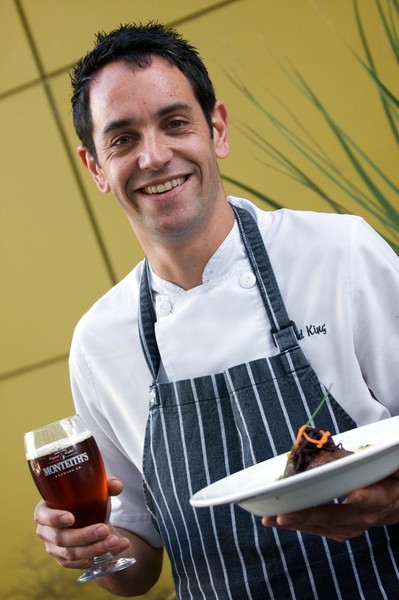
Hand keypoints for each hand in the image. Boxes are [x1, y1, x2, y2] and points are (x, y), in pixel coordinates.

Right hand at [34, 477, 129, 569]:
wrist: (90, 520)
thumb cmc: (86, 501)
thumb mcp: (94, 490)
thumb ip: (106, 485)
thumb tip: (116, 486)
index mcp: (45, 509)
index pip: (43, 515)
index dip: (54, 518)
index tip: (71, 518)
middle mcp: (46, 530)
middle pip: (61, 538)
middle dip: (84, 536)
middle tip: (104, 530)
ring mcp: (53, 548)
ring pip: (71, 553)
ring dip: (95, 549)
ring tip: (114, 541)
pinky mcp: (64, 560)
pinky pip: (79, 563)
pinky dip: (98, 557)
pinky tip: (114, 550)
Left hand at [262, 469, 398, 541]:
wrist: (397, 504)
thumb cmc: (389, 478)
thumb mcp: (387, 465)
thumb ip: (368, 459)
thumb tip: (339, 449)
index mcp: (380, 496)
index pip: (370, 498)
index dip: (359, 498)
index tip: (349, 496)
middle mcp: (365, 515)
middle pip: (334, 517)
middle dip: (305, 517)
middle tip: (281, 516)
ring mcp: (353, 527)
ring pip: (321, 527)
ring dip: (295, 523)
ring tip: (269, 519)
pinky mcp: (343, 531)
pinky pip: (318, 529)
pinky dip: (298, 525)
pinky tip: (279, 521)